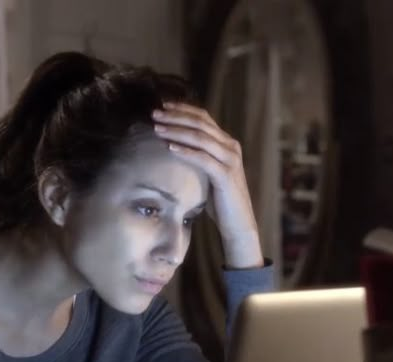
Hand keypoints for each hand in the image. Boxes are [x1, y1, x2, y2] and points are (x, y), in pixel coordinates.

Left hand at [152, 102, 263, 268]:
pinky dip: (186, 151)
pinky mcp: (226, 175)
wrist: (238, 224)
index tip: (162, 106)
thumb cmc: (220, 202)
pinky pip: (203, 159)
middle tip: (154, 114)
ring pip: (201, 138)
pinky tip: (170, 148)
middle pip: (200, 123)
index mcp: (227, 144)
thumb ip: (199, 159)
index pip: (204, 118)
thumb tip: (173, 149)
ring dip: (177, 131)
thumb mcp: (208, 175)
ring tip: (157, 129)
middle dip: (175, 117)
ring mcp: (230, 160)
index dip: (183, 110)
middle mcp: (231, 147)